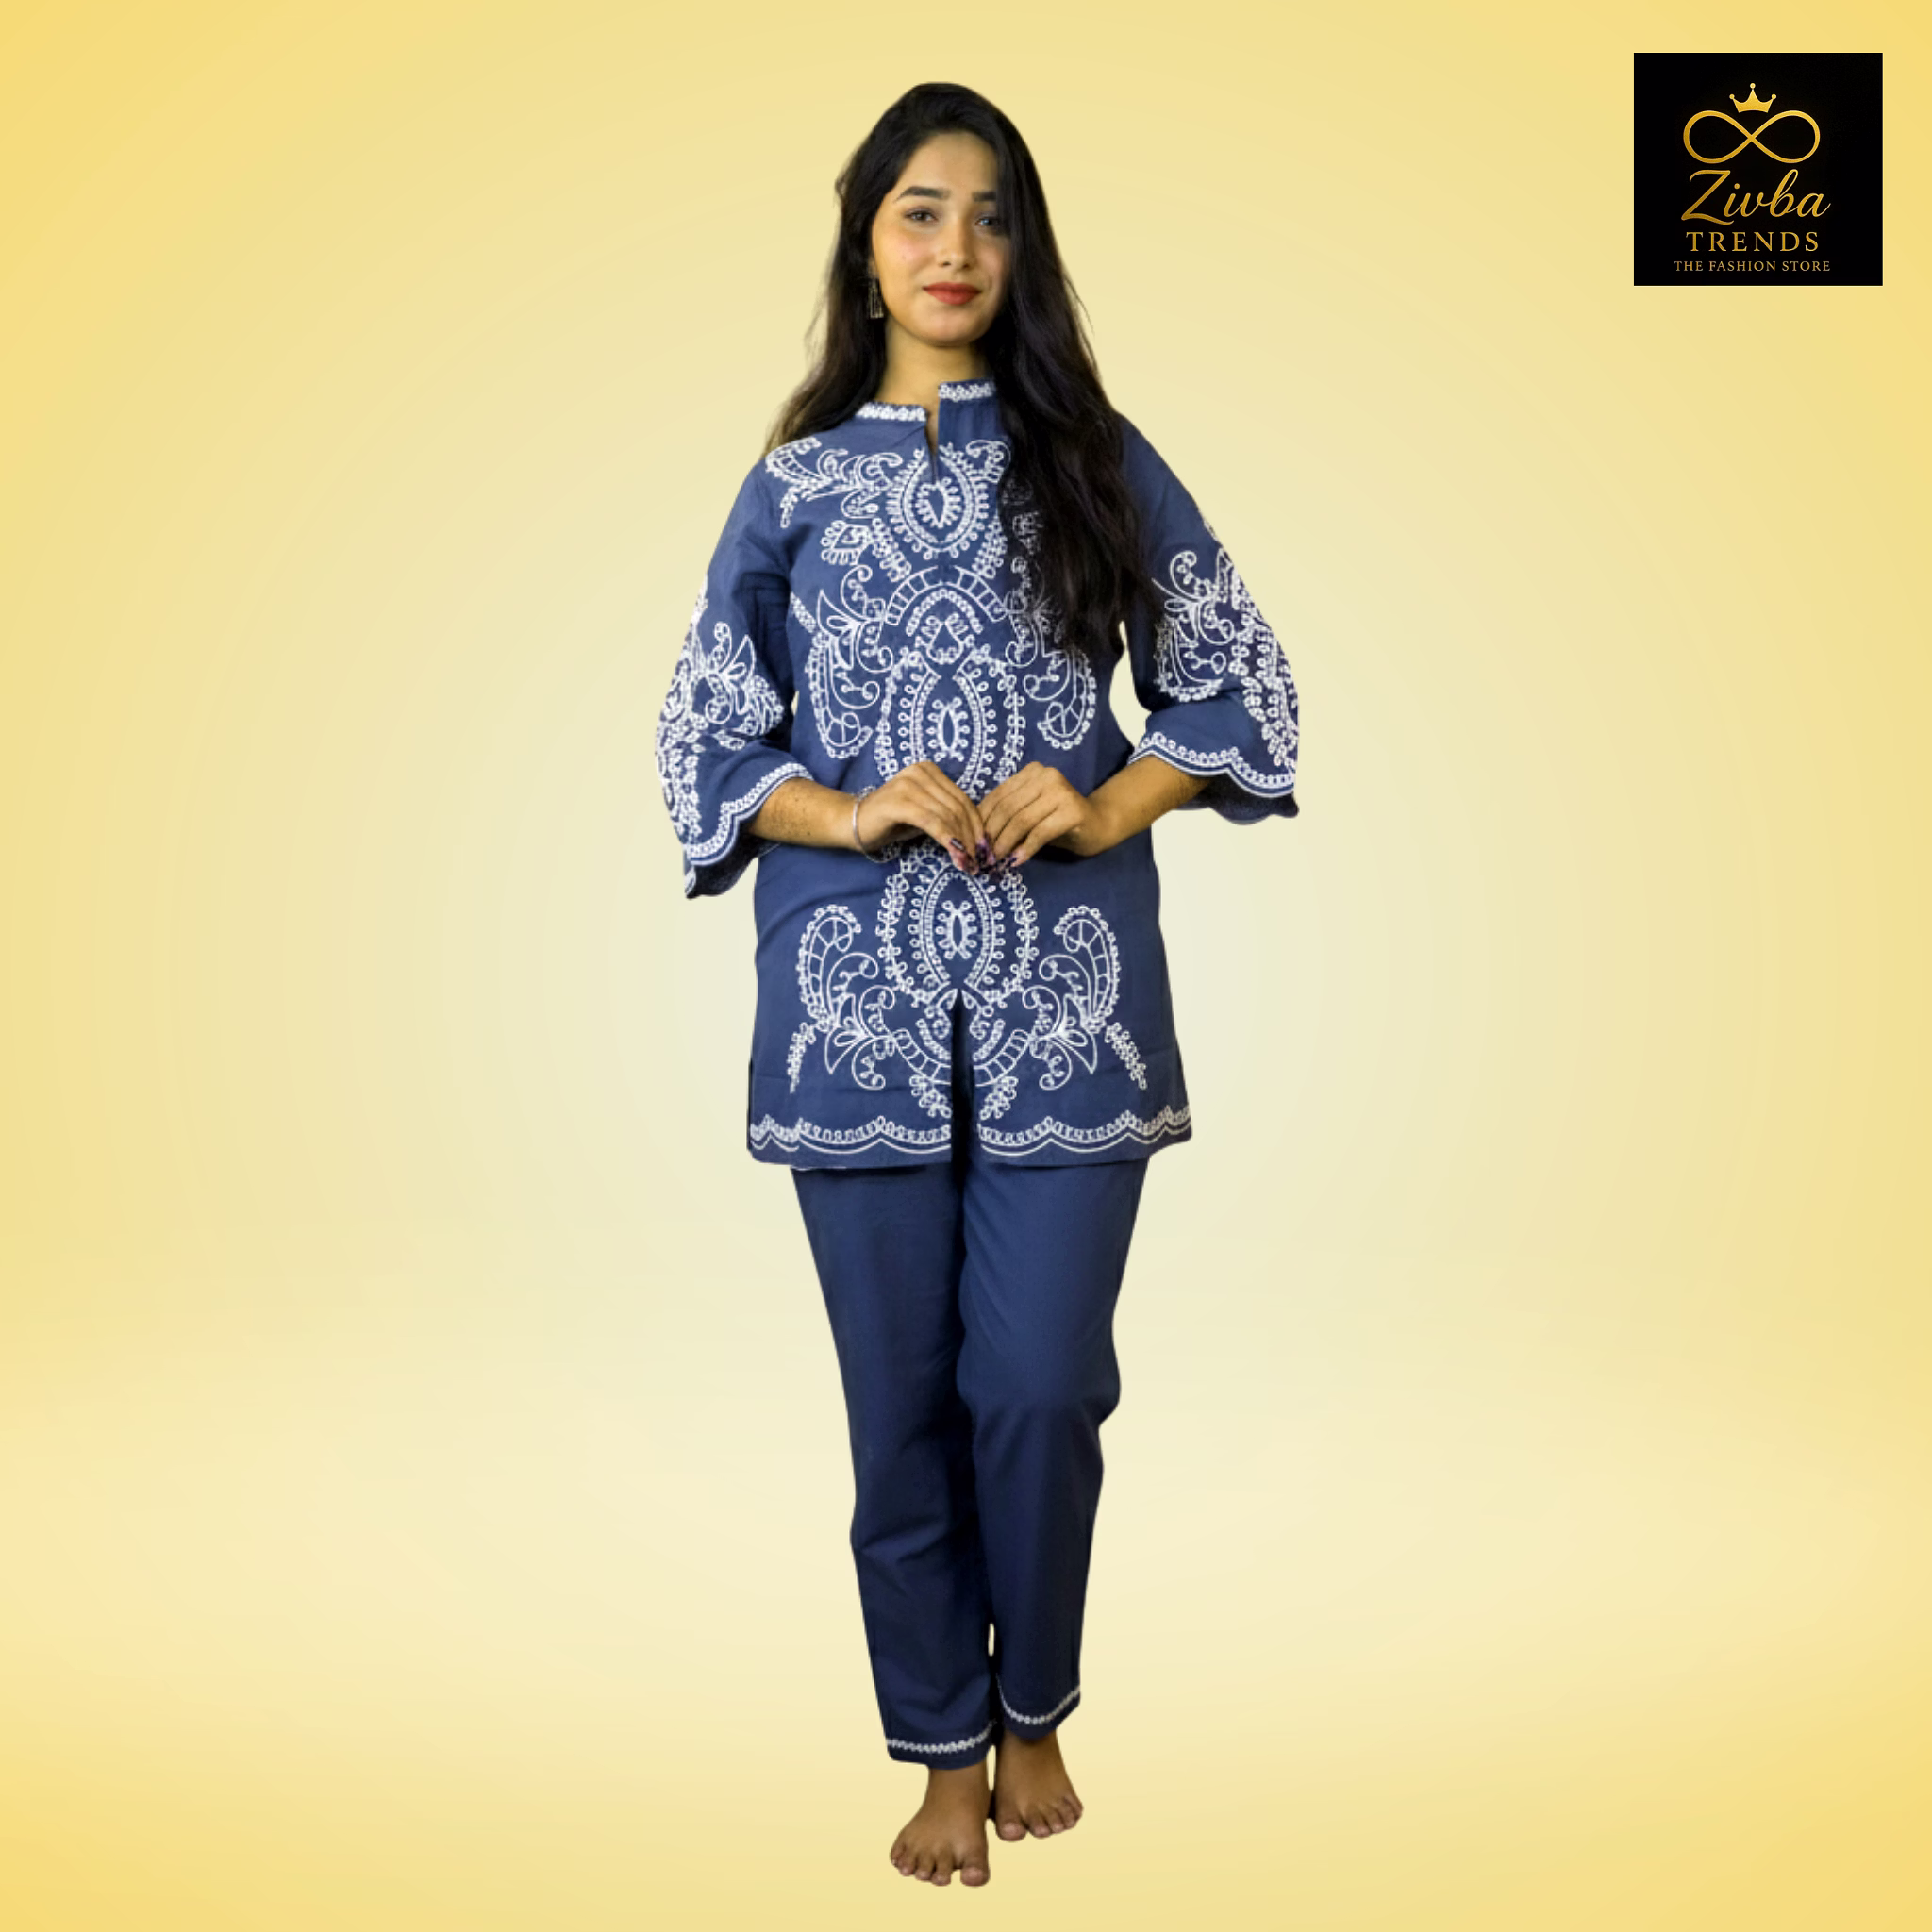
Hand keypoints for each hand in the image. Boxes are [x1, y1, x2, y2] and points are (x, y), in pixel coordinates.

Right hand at [854, 762, 988, 870]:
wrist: (853, 823)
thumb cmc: (891, 821)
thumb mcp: (925, 814)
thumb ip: (948, 817)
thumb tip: (979, 839)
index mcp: (930, 770)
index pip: (963, 799)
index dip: (977, 826)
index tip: (985, 850)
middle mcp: (920, 772)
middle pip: (958, 808)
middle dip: (972, 838)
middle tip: (978, 861)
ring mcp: (909, 784)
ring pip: (948, 816)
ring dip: (962, 843)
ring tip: (968, 863)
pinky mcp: (900, 801)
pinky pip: (933, 822)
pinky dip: (948, 840)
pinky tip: (955, 856)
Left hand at [980, 762, 1117, 866]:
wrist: (1099, 825)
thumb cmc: (1059, 822)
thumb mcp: (1029, 814)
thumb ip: (1008, 816)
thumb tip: (978, 836)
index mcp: (1032, 772)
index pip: (998, 795)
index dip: (982, 820)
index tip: (973, 841)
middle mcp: (1046, 775)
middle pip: (1007, 808)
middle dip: (992, 834)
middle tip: (984, 856)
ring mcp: (1061, 791)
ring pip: (1021, 820)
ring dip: (1005, 844)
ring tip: (997, 860)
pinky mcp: (1072, 810)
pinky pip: (1040, 833)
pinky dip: (1026, 849)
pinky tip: (1017, 862)